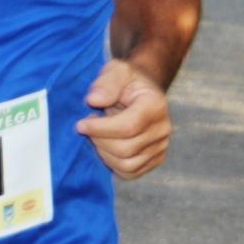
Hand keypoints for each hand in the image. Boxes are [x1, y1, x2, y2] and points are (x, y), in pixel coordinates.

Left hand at [75, 59, 170, 179]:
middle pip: (126, 149)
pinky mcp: (155, 159)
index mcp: (155, 105)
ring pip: (127, 164)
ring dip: (104, 153)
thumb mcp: (116, 70)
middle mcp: (163, 129)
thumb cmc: (126, 80)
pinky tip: (105, 146)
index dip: (100, 129)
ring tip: (96, 135)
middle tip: (87, 127)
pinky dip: (113, 164)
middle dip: (99, 140)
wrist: (142, 90)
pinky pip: (130, 173)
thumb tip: (93, 100)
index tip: (80, 123)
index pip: (128, 126)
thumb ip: (106, 83)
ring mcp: (161, 147)